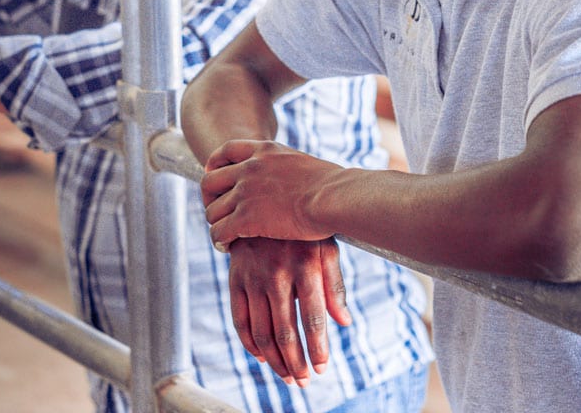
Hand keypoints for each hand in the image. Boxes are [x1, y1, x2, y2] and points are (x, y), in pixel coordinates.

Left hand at [203, 139, 341, 247]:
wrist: (333, 197)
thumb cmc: (331, 186)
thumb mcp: (303, 164)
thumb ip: (288, 168)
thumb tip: (295, 180)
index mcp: (265, 151)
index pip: (227, 150)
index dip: (215, 164)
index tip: (214, 175)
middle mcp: (250, 168)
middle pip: (210, 181)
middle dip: (209, 198)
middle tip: (218, 212)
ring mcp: (245, 192)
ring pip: (213, 210)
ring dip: (216, 224)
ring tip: (225, 236)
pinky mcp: (246, 218)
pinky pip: (219, 231)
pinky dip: (219, 241)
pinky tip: (228, 248)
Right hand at [227, 236, 350, 386]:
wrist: (263, 199)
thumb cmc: (302, 227)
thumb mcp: (325, 247)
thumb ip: (335, 285)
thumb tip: (344, 322)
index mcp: (305, 264)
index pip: (312, 316)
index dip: (317, 347)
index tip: (321, 367)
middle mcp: (277, 272)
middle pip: (285, 331)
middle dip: (295, 362)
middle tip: (303, 381)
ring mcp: (253, 276)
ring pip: (262, 332)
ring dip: (275, 361)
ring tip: (287, 376)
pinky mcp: (236, 278)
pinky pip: (239, 320)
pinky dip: (250, 344)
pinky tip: (263, 357)